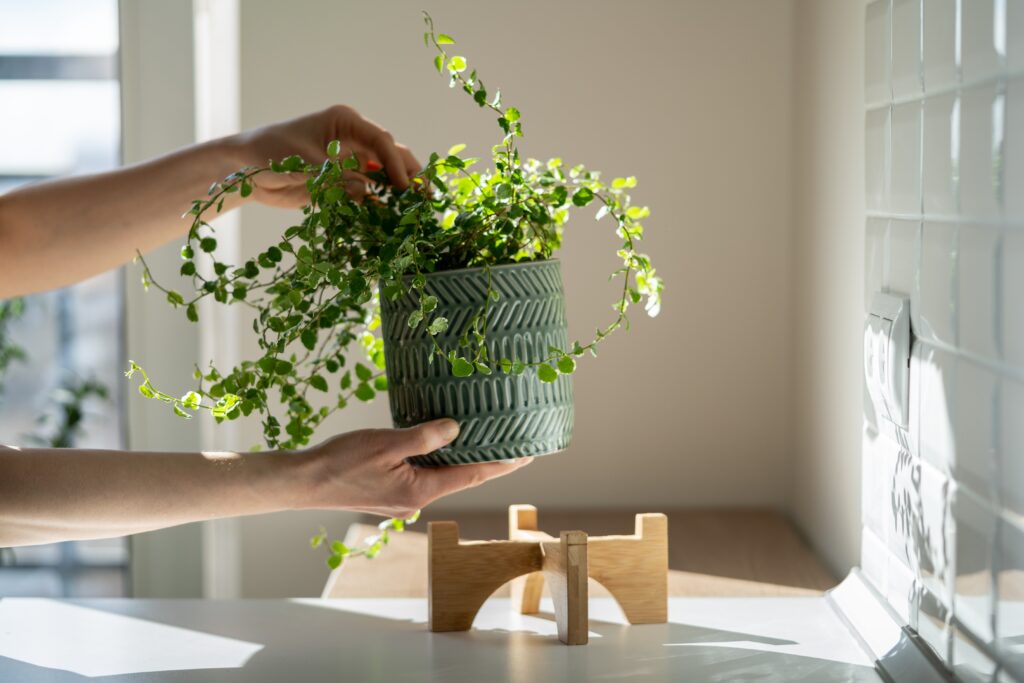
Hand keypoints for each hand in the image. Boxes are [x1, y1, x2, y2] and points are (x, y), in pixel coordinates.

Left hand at [231, 104, 421, 207]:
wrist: (243, 171)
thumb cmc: (268, 154)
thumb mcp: (301, 164)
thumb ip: (335, 178)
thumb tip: (368, 193)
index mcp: (345, 123)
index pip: (380, 140)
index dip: (396, 163)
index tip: (404, 186)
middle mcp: (352, 140)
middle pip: (391, 155)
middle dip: (409, 174)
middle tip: (425, 198)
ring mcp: (349, 162)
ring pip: (383, 175)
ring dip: (398, 192)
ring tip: (417, 211)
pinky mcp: (342, 183)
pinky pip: (367, 194)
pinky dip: (379, 206)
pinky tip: (391, 221)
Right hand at [297, 419, 531, 517]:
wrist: (304, 482)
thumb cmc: (342, 461)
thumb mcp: (387, 442)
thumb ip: (425, 437)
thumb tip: (457, 429)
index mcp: (421, 490)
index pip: (473, 475)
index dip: (502, 464)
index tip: (528, 454)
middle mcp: (416, 500)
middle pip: (461, 477)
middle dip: (487, 461)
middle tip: (513, 443)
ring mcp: (402, 500)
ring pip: (440, 476)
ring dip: (460, 459)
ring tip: (483, 440)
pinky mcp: (390, 493)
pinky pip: (422, 475)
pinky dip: (436, 460)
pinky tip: (440, 445)